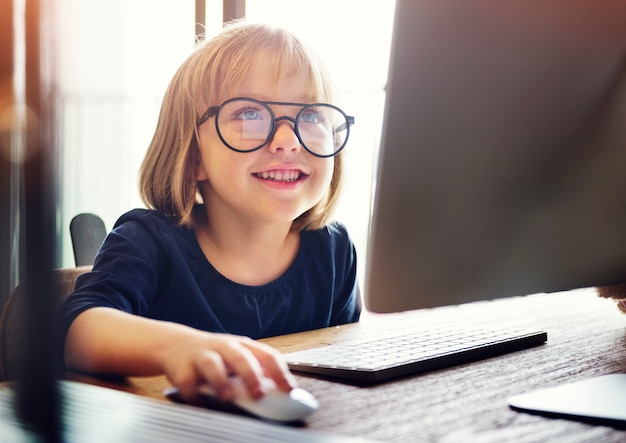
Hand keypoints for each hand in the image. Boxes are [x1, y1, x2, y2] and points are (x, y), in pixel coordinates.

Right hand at [161, 331, 297, 403]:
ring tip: (227, 397)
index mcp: (243, 345)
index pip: (267, 355)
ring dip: (220, 381)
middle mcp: (224, 347)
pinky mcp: (181, 368)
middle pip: (240, 357)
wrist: (177, 345)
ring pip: (212, 364)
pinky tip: (200, 406)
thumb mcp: (237, 358)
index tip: (289, 390)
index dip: (280, 372)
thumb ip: (256, 371)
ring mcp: (202, 356)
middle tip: (259, 393)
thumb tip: (280, 393)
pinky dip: (194, 397)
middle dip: (251, 375)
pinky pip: (187, 383)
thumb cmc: (215, 355)